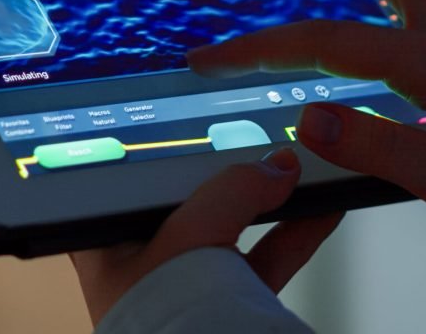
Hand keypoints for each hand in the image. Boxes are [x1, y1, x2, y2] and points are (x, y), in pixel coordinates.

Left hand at [69, 147, 342, 324]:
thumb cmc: (164, 323)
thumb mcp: (189, 240)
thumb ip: (231, 194)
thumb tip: (276, 166)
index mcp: (102, 238)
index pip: (119, 171)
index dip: (151, 141)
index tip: (188, 113)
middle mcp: (137, 258)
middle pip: (182, 194)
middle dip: (221, 166)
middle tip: (253, 133)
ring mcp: (183, 281)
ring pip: (228, 225)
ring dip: (266, 197)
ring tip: (296, 165)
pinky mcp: (226, 304)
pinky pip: (262, 257)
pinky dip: (293, 234)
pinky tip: (323, 209)